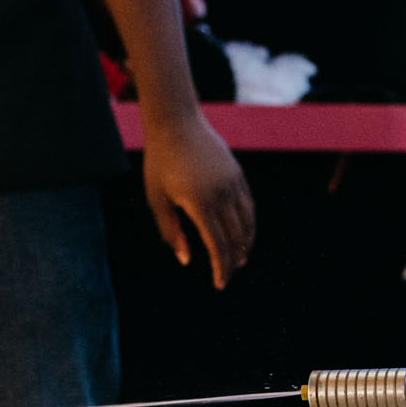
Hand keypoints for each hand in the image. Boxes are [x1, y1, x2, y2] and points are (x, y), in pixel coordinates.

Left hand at [142, 111, 253, 288]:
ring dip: (245, 245)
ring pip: (247, 223)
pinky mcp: (237, 175)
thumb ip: (171, 231)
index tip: (219, 284)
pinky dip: (248, 224)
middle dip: (232, 261)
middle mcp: (221, 195)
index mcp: (199, 204)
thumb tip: (186, 259)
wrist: (176, 122)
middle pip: (235, 238)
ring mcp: (232, 184)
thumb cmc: (160, 162)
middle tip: (228, 276)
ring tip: (240, 259)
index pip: (217, 245)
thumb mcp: (157, 199)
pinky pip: (248, 206)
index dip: (220, 268)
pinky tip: (243, 234)